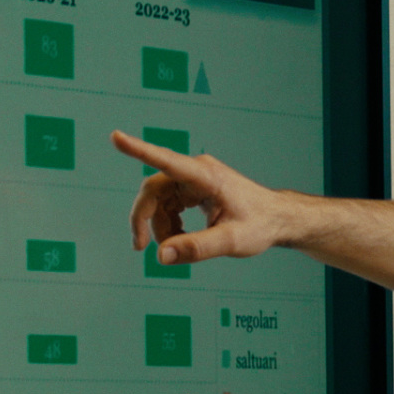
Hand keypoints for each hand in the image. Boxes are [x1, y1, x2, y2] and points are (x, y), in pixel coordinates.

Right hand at [111, 131, 285, 264]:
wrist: (278, 219)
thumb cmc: (260, 226)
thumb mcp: (231, 242)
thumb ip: (197, 249)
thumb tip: (161, 256)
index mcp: (206, 176)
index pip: (167, 161)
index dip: (138, 150)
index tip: (115, 137)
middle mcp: (196, 172)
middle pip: (153, 190)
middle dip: (144, 218)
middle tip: (138, 247)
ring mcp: (193, 179)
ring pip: (158, 200)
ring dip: (160, 226)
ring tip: (176, 248)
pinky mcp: (193, 189)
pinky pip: (168, 205)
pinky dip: (169, 225)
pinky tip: (181, 240)